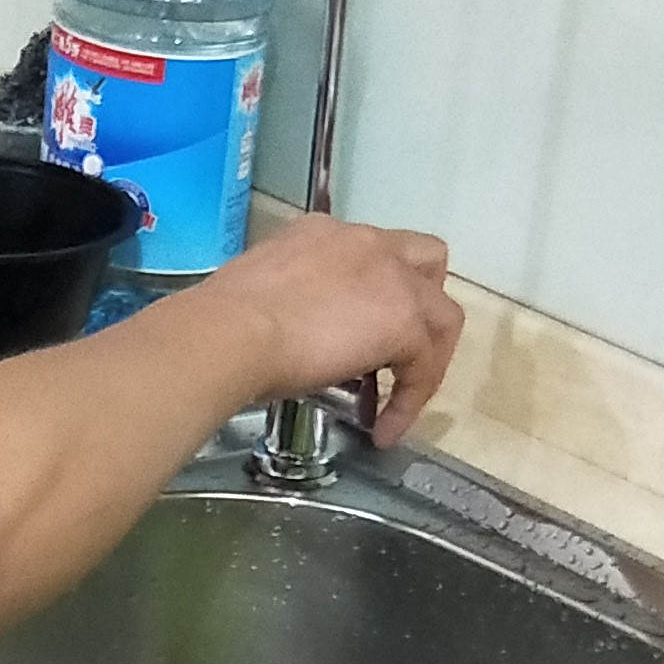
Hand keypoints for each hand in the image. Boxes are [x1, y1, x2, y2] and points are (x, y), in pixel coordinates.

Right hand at [188, 213, 466, 445]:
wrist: (229, 333)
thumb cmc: (223, 322)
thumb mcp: (263, 297)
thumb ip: (291, 306)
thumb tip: (291, 338)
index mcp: (322, 235)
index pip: (367, 256)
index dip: (368, 297)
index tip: (346, 339)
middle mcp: (364, 242)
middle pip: (425, 263)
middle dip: (419, 307)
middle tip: (396, 352)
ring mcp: (391, 277)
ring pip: (440, 312)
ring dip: (426, 354)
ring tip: (401, 398)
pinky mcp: (404, 321)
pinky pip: (425, 365)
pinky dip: (410, 400)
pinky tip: (385, 428)